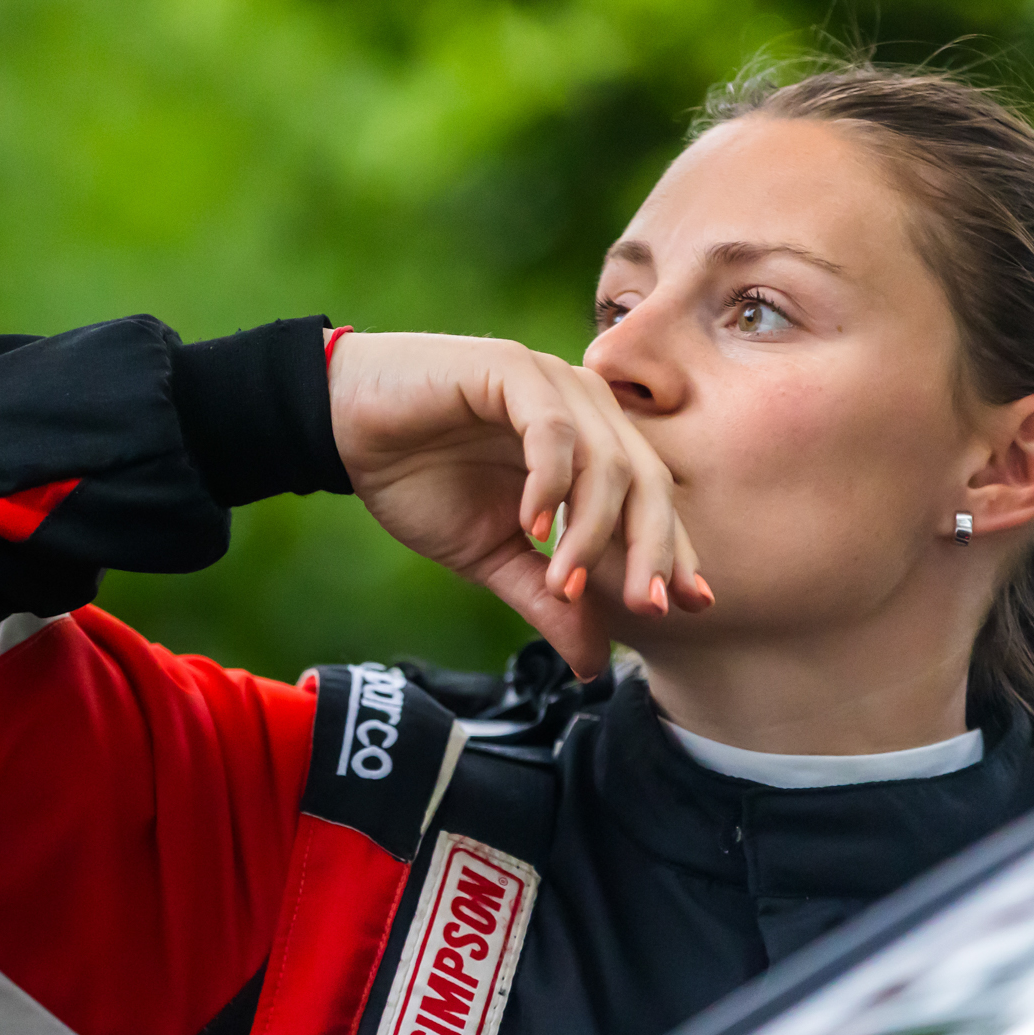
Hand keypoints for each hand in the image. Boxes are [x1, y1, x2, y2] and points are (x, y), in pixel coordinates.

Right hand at [327, 330, 709, 678]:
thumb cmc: (419, 479)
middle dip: (652, 549)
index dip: (676, 553)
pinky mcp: (511, 368)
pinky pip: (552, 430)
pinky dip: (550, 484)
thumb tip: (595, 665)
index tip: (691, 607)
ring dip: (592, 530)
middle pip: (647, 481)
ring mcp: (551, 384)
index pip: (652, 501)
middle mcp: (584, 408)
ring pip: (606, 459)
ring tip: (565, 583)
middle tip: (647, 608)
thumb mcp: (490, 557)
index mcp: (591, 447)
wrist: (342, 428)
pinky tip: (532, 526)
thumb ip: (546, 599)